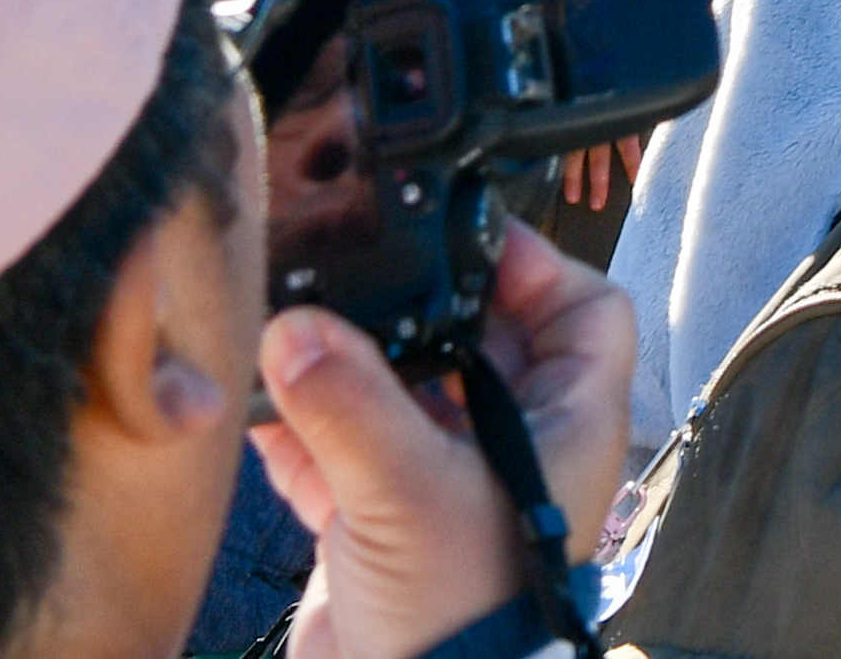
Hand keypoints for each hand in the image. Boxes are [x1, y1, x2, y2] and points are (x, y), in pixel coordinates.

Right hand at [256, 211, 633, 658]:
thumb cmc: (464, 606)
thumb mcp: (410, 489)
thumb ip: (351, 405)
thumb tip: (296, 328)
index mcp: (565, 423)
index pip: (583, 311)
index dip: (536, 264)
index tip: (461, 234)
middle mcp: (512, 445)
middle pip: (476, 342)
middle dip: (413, 311)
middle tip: (350, 273)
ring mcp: (445, 485)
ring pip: (401, 398)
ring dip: (344, 372)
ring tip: (288, 334)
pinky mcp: (378, 529)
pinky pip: (338, 460)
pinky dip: (300, 436)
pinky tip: (257, 412)